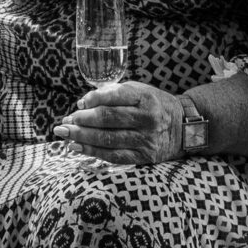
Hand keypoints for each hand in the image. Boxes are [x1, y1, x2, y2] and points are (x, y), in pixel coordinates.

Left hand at [52, 80, 184, 167]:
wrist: (184, 129)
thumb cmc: (154, 106)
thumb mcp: (140, 91)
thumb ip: (113, 93)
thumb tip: (83, 103)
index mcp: (145, 97)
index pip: (115, 96)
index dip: (93, 99)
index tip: (79, 103)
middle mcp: (147, 118)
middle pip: (108, 119)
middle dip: (82, 120)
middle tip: (64, 122)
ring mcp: (146, 139)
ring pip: (108, 139)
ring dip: (82, 136)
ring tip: (64, 133)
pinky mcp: (144, 157)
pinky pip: (114, 156)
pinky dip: (92, 151)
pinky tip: (76, 147)